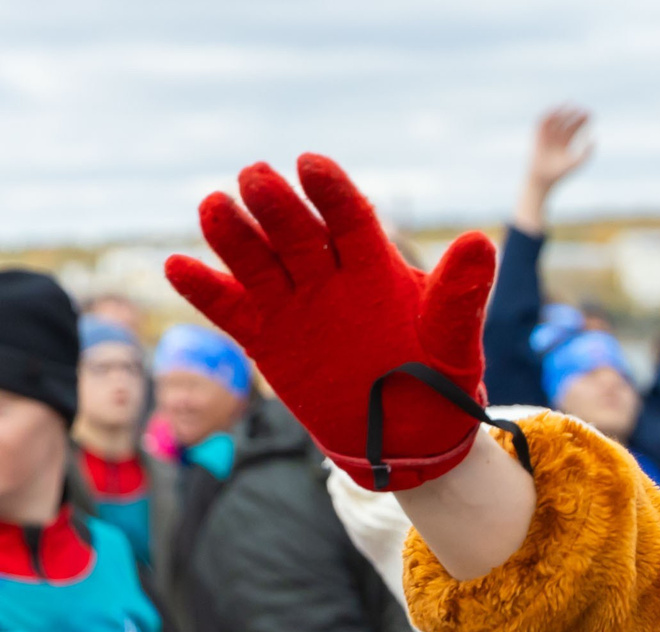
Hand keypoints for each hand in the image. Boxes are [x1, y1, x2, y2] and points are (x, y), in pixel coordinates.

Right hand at [166, 156, 494, 489]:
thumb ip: (459, 295)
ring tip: (214, 207)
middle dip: (278, 206)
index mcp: (374, 266)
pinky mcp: (267, 337)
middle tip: (256, 177)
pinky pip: (230, 310)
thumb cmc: (439, 379)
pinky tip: (178, 266)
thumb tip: (481, 241)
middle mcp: (328, 275)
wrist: (412, 438)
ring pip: (257, 261)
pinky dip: (204, 290)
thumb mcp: (455, 340)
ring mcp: (294, 304)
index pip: (350, 218)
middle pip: (297, 233)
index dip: (331, 192)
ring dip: (234, 236)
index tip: (311, 165)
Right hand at [517, 105, 592, 232]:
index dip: (583, 121)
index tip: (591, 114)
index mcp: (566, 144)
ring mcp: (547, 135)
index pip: (575, 128)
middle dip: (575, 115)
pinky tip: (557, 109)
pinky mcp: (538, 134)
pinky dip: (550, 115)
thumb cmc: (560, 172)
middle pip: (567, 122)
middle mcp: (557, 138)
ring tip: (571, 104)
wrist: (543, 177)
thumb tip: (595, 139)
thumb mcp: (576, 162)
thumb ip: (587, 152)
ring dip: (563, 112)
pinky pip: (544, 121)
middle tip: (584, 109)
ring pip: (556, 120)